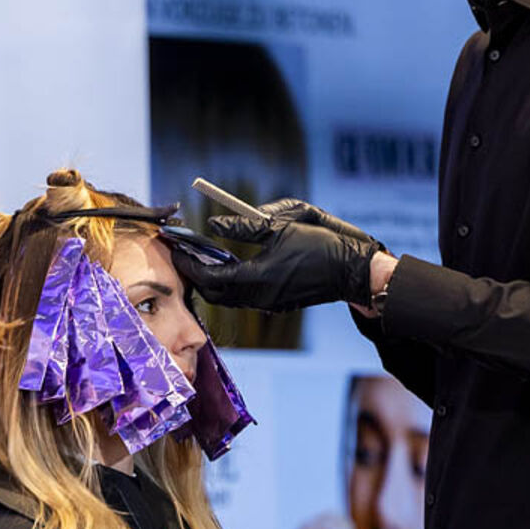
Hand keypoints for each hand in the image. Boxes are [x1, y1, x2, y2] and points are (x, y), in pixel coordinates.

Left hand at [170, 197, 386, 311]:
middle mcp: (259, 296)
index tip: (178, 249)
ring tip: (205, 258)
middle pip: (214, 293)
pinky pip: (244, 298)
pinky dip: (231, 284)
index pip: (210, 276)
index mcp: (257, 277)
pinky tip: (231, 266)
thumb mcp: (280, 226)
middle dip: (197, 274)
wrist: (351, 270)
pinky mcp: (277, 304)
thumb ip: (243, 226)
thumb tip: (213, 224)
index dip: (190, 264)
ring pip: (228, 298)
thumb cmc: (320, 244)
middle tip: (187, 254)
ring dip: (214, 281)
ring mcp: (268, 303)